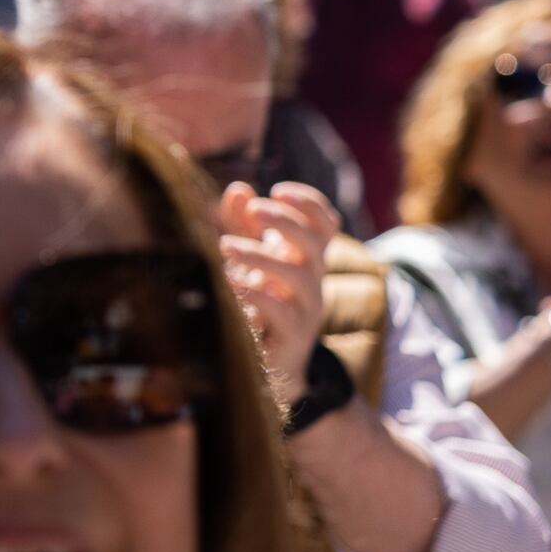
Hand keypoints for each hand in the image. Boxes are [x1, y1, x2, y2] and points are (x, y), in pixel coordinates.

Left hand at [220, 181, 337, 407]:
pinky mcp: (291, 338)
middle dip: (287, 221)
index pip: (325, 224)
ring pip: (300, 275)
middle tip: (255, 209)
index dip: (310, 203)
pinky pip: (284, 313)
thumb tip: (239, 188)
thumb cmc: (254, 301)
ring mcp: (305, 309)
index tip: (278, 189)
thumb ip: (240, 223)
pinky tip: (232, 283)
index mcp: (303, 257)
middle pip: (315, 243)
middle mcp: (311, 281)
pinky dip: (258, 295)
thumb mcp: (246, 257)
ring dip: (262, 255)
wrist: (264, 363)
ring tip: (225, 246)